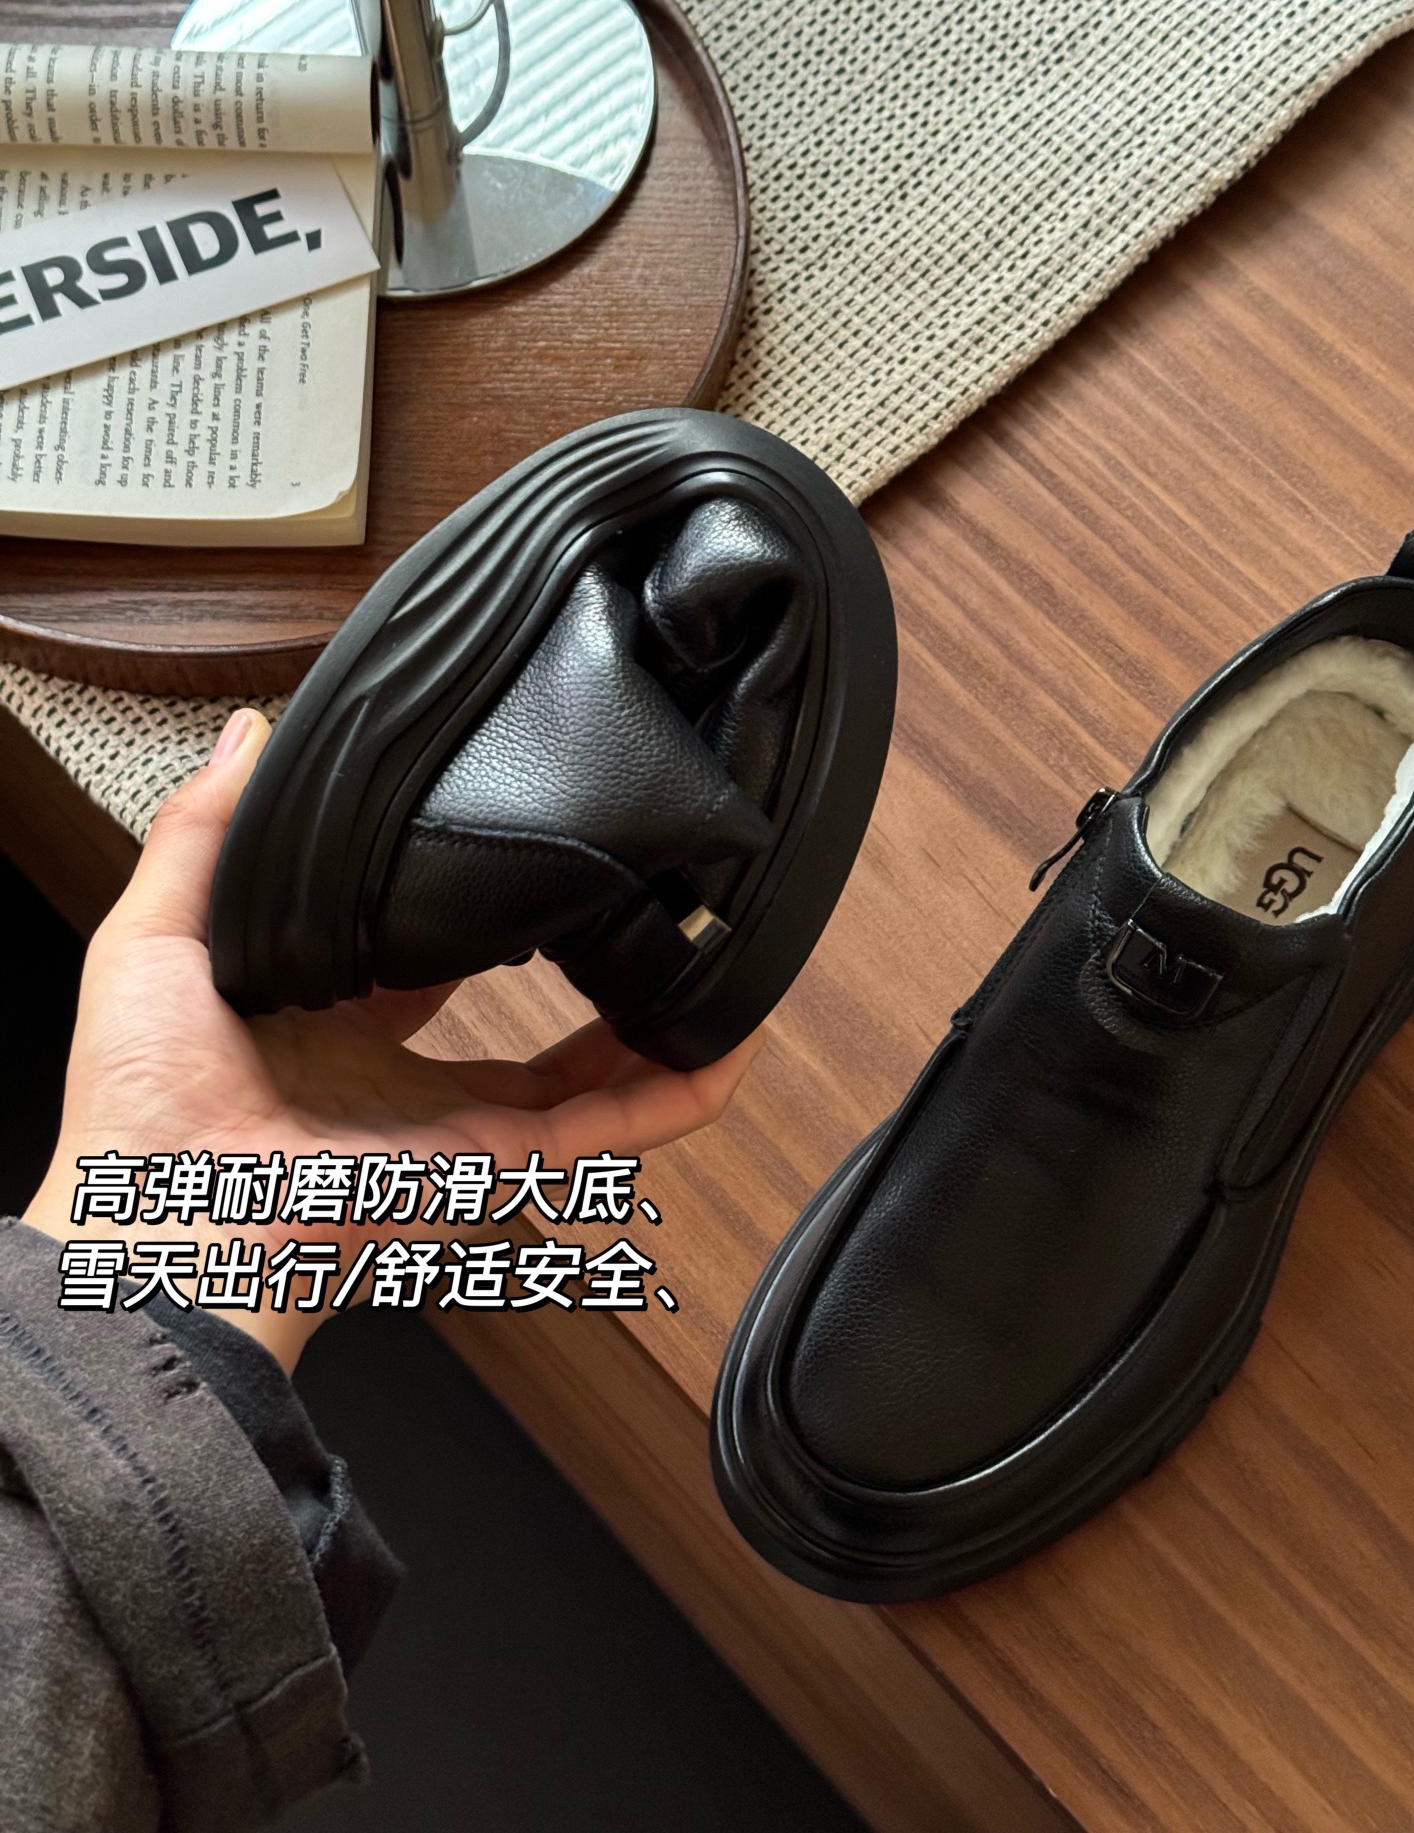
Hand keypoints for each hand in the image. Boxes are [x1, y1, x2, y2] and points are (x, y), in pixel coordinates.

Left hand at [24, 708, 760, 1370]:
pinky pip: (603, 1133)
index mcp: (323, 1030)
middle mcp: (398, 1082)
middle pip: (510, 1024)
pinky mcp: (496, 1165)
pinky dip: (674, 1098)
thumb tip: (250, 733)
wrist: (164, 1228)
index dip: (460, 909)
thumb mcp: (154, 940)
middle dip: (565, 966)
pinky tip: (726, 1045)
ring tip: (704, 959)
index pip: (412, 962)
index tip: (503, 847)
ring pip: (580, 1080)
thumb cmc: (138, 1108)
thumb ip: (204, 836)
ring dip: (645, 1029)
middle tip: (621, 896)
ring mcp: (455, 1130)